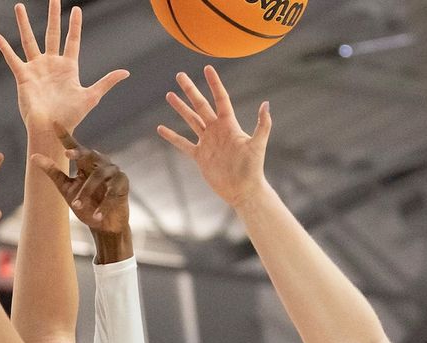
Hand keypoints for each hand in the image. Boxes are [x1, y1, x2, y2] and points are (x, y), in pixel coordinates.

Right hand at [0, 0, 128, 131]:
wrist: (51, 129)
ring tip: (19, 6)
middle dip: (53, 16)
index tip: (76, 10)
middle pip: (52, 34)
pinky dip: (4, 48)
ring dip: (24, 23)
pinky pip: (12, 58)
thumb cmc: (71, 117)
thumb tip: (126, 72)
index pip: (72, 40)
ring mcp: (36, 69)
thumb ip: (106, 82)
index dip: (74, 25)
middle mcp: (51, 64)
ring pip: (29, 40)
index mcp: (68, 67)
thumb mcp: (91, 96)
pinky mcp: (23, 76)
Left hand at [30, 124, 129, 234]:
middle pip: (88, 153)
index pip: (74, 146)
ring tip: (77, 205)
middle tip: (67, 154)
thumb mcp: (66, 188)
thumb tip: (33, 156)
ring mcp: (113, 172)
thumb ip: (53, 172)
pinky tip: (97, 216)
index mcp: (85, 162)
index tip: (54, 123)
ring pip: (98, 176)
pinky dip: (103, 205)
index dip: (64, 135)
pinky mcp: (123, 184)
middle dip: (78, 153)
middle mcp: (100, 163)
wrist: (104, 225)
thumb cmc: (86, 205)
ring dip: (86, 192)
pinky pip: (111, 192)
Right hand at [157, 65, 271, 207]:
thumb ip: (262, 125)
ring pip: (191, 120)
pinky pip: (183, 144)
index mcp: (229, 125)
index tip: (207, 68)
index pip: (220, 99)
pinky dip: (172, 136)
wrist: (243, 190)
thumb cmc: (252, 168)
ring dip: (180, 108)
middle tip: (180, 75)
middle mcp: (217, 130)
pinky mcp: (200, 156)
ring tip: (169, 94)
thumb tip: (266, 104)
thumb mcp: (257, 145)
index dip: (214, 84)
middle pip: (201, 105)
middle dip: (190, 90)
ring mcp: (207, 142)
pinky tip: (161, 128)